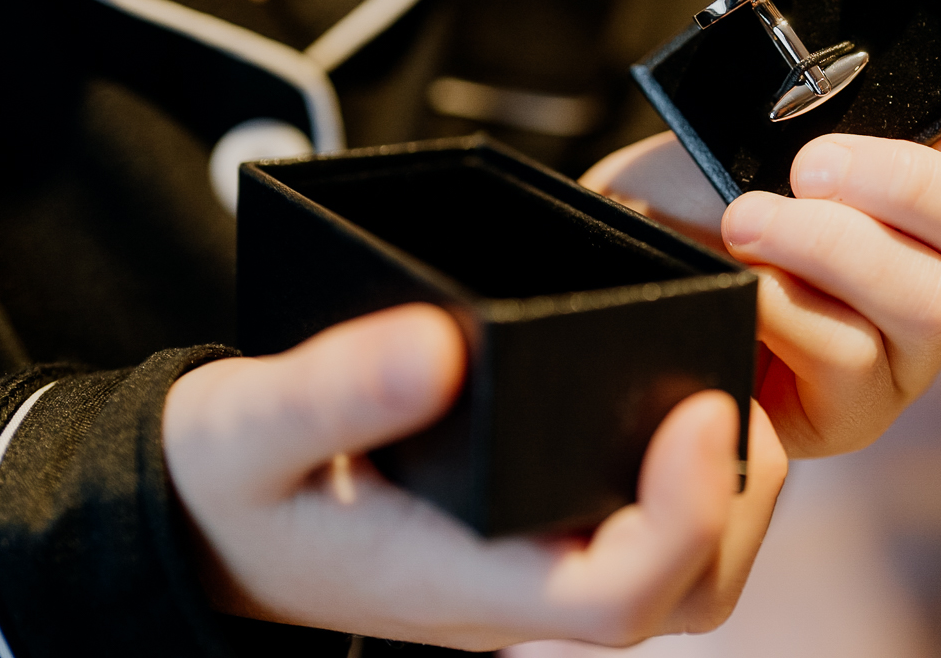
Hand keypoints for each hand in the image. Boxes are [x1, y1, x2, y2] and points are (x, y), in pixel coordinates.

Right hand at [163, 305, 785, 647]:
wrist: (207, 517)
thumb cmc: (228, 482)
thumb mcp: (247, 426)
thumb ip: (331, 389)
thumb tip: (441, 342)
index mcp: (459, 584)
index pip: (614, 597)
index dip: (683, 514)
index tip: (698, 407)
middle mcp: (516, 591)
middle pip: (682, 591)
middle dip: (733, 497)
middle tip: (731, 385)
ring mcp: (535, 569)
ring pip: (684, 572)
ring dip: (726, 488)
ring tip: (719, 383)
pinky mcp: (541, 533)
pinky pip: (649, 529)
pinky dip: (691, 473)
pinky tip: (679, 391)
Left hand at [583, 89, 940, 456]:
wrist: (623, 243)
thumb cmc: (704, 178)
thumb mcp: (780, 119)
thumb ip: (870, 108)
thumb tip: (937, 98)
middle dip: (916, 185)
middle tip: (816, 163)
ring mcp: (910, 350)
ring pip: (933, 301)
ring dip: (834, 247)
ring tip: (747, 220)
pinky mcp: (855, 411)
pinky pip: (853, 356)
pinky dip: (787, 307)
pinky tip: (739, 284)